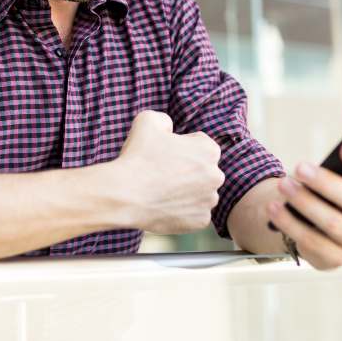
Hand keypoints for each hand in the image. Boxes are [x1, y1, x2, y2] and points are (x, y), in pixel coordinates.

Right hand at [112, 110, 223, 233]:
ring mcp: (209, 200)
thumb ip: (165, 120)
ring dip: (188, 192)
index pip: (200, 145)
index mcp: (209, 149)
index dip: (181, 147)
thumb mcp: (148, 121)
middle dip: (189, 171)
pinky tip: (165, 206)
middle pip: (204, 170)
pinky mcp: (201, 221)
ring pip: (201, 193)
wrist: (125, 195)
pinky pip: (195, 214)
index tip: (166, 154)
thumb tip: (169, 127)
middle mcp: (216, 175)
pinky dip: (183, 212)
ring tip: (163, 191)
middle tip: (163, 174)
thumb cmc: (137, 157)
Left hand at [267, 100, 341, 268]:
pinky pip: (312, 243)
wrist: (319, 225)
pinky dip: (290, 225)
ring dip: (305, 204)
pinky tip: (273, 209)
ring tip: (282, 185)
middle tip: (298, 168)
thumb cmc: (334, 189)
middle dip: (324, 184)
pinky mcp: (335, 260)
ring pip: (333, 225)